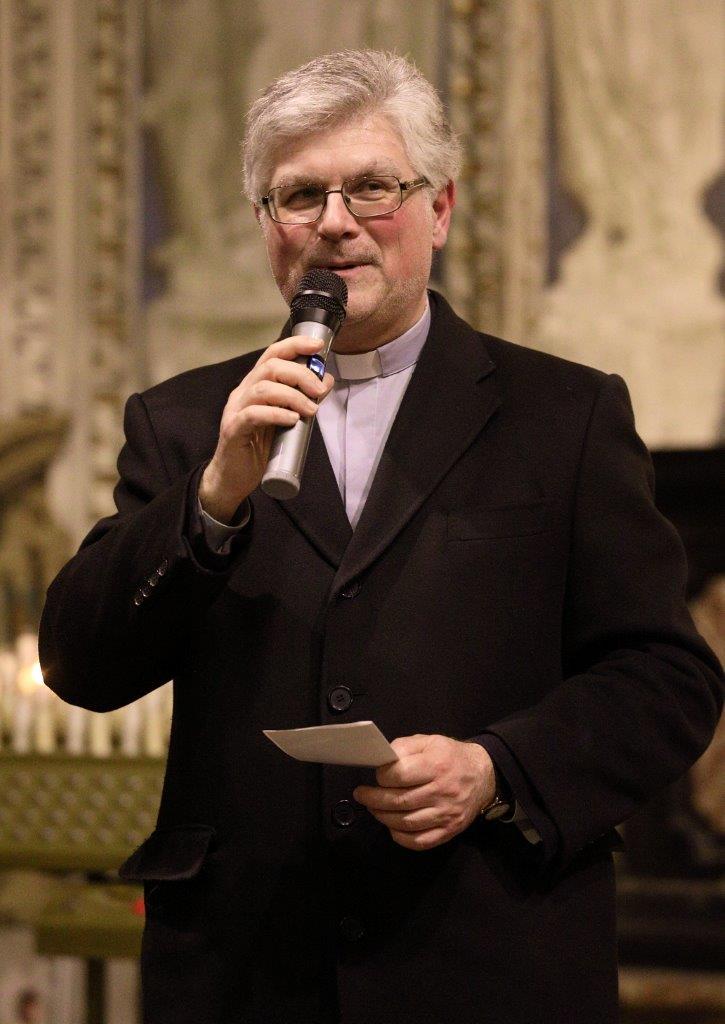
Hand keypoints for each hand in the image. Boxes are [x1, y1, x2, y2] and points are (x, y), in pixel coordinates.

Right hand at [199, 336, 333, 521]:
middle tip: (319, 391)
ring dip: (292, 396)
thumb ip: (300, 400)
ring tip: (311, 410)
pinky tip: (292, 419)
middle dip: (300, 374)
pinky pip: (253, 414)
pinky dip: (276, 414)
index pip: (272, 355)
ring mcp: (235, 410)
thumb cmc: (257, 448)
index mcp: (254, 386)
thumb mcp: (284, 419)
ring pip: (263, 389)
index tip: (317, 345)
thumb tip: (325, 381)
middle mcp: (242, 393)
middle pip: (270, 368)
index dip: (294, 345)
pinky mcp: (233, 430)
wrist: (232, 478)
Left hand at [353, 734, 495, 850]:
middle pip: (399, 801)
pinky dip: (401, 837)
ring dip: (383, 817)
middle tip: (361, 795)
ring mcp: (446, 814)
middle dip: (374, 799)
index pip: (400, 775)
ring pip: (406, 823)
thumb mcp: (429, 741)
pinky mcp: (449, 831)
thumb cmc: (451, 756)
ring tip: (373, 808)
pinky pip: (420, 841)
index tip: (376, 775)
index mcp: (436, 765)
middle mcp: (442, 791)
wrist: (483, 776)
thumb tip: (382, 760)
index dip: (382, 777)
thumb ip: (404, 747)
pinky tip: (392, 826)